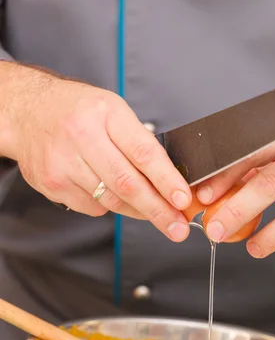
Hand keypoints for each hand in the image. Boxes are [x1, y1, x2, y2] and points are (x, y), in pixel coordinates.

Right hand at [0, 62, 190, 241]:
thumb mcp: (112, 111)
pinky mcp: (54, 183)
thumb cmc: (77, 111)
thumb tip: (170, 182)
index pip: (143, 152)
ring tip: (156, 215)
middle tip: (178, 228)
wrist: (27, 112)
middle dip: (158, 211)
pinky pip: (93, 207)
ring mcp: (64, 162)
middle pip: (128, 184)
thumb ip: (139, 143)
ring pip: (112, 200)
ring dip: (139, 212)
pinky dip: (109, 206)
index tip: (183, 200)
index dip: (166, 180)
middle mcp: (82, 136)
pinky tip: (109, 193)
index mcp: (106, 113)